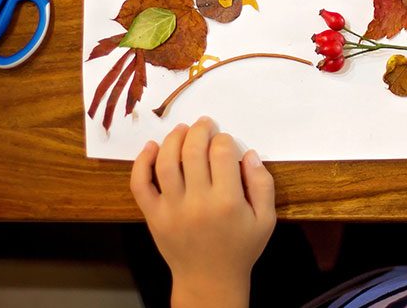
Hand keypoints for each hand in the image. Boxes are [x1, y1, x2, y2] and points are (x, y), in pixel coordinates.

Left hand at [130, 117, 275, 307]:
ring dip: (173, 139)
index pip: (221, 153)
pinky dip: (142, 161)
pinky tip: (152, 147)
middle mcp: (197, 202)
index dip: (223, 139)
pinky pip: (141, 184)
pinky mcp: (154, 215)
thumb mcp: (266, 219)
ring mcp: (171, 209)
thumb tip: (249, 154)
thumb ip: (262, 184)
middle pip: (193, 151)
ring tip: (182, 130)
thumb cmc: (240, 249)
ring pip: (166, 162)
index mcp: (227, 202)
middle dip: (200, 130)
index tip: (225, 141)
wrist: (210, 281)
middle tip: (204, 124)